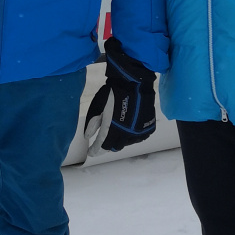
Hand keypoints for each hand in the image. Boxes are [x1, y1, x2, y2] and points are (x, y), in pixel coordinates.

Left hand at [84, 36, 156, 151]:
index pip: (102, 146)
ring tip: (116, 132)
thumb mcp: (98, 106)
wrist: (135, 83)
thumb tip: (87, 136)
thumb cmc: (113, 92)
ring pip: (127, 143)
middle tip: (103, 140)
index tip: (91, 152)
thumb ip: (93, 123)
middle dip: (108, 145)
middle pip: (115, 147)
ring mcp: (139, 132)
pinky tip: (128, 129)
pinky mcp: (148, 128)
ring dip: (120, 140)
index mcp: (113, 129)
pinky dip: (132, 136)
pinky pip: (138, 138)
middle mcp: (126, 134)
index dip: (95, 150)